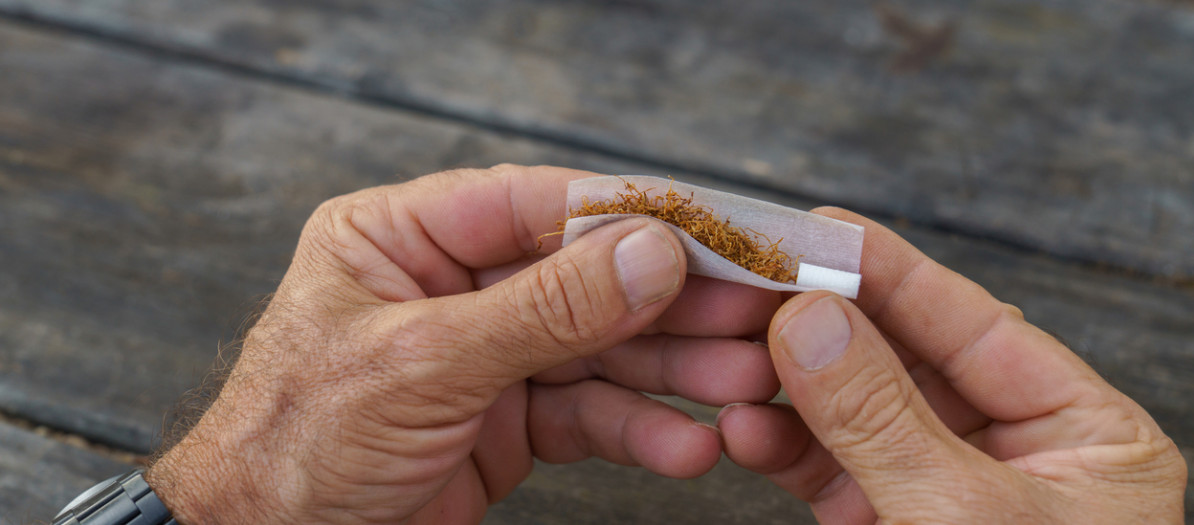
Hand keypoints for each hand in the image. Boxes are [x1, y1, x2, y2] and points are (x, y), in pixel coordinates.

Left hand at [145, 165, 781, 523]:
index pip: (532, 204)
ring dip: (671, 369)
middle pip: (581, 278)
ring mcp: (483, 355)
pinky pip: (585, 415)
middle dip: (668, 300)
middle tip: (752, 309)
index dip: (627, 213)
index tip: (713, 227)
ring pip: (597, 349)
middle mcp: (449, 286)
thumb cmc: (298, 447)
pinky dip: (637, 431)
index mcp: (401, 238)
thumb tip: (647, 253)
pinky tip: (686, 444)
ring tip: (742, 382)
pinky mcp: (507, 420)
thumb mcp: (422, 363)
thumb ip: (543, 310)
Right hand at [718, 209, 1187, 522]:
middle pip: (907, 362)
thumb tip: (813, 319)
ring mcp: (949, 494)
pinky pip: (834, 470)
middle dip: (825, 330)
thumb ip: (884, 420)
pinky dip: (785, 448)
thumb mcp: (962, 524)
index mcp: (1084, 438)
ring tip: (733, 370)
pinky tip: (743, 428)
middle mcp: (1018, 455)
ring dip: (791, 390)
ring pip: (858, 414)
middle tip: (753, 288)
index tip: (820, 229)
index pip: (977, 326)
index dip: (895, 272)